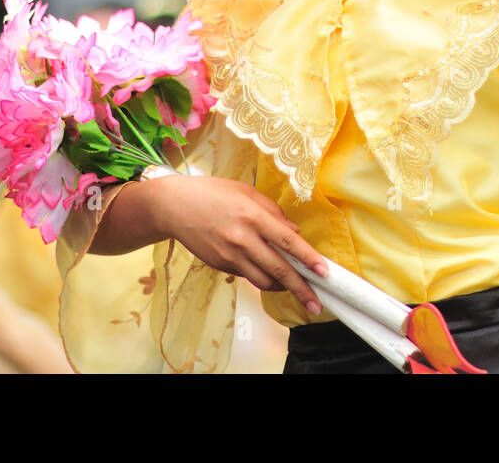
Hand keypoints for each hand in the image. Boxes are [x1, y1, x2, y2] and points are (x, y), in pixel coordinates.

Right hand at [154, 174, 328, 314]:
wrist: (174, 207)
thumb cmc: (214, 193)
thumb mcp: (247, 192)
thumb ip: (273, 212)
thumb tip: (295, 232)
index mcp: (253, 216)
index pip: (287, 241)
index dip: (308, 258)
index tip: (325, 273)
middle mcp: (242, 239)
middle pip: (278, 269)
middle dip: (301, 289)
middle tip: (317, 305)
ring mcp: (230, 255)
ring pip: (263, 280)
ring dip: (282, 287)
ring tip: (296, 289)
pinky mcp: (220, 265)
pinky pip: (247, 275)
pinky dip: (261, 276)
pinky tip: (268, 272)